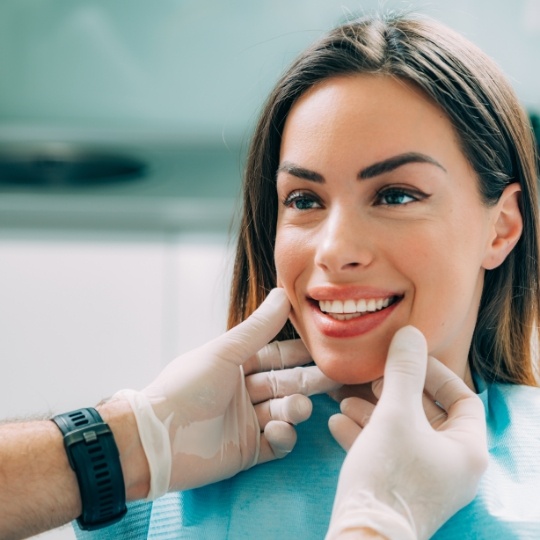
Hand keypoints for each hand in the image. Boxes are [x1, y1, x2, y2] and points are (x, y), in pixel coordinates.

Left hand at [114, 288, 338, 498]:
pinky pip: (276, 443)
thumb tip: (283, 293)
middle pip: (285, 383)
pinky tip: (278, 431)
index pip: (276, 356)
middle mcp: (243, 392)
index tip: (325, 347)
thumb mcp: (224, 353)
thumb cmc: (186, 388)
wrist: (156, 439)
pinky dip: (283, 436)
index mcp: (236, 365)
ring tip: (298, 408)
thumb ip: (257, 328)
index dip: (300, 352)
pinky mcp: (247, 451)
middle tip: (335, 377)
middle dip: (308, 381)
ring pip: (284, 412)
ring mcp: (246, 422)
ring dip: (295, 409)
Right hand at [326, 326, 487, 539]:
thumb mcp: (395, 414)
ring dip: (374, 412)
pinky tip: (337, 422)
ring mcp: (425, 479)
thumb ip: (403, 371)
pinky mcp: (399, 489)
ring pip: (402, 432)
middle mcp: (451, 466)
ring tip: (345, 399)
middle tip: (372, 379)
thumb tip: (410, 333)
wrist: (362, 537)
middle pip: (427, 414)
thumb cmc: (388, 473)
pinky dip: (365, 435)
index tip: (406, 360)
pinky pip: (387, 452)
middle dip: (395, 392)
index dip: (436, 373)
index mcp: (466, 449)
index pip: (463, 398)